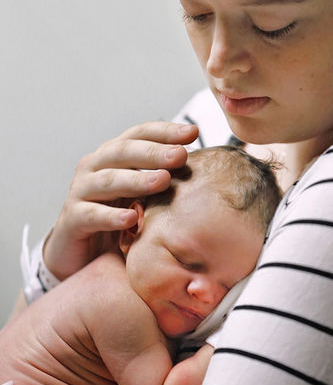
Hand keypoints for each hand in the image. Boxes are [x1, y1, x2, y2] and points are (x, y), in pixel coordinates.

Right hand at [44, 121, 198, 279]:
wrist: (81, 253)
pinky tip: (131, 219)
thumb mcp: (143, 195)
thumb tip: (207, 168)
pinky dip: (111, 216)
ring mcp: (80, 191)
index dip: (165, 132)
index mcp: (114, 155)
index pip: (140, 134)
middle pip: (123, 152)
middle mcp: (94, 166)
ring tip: (162, 181)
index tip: (193, 133)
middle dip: (154, 152)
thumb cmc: (119, 218)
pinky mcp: (72, 219)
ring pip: (108, 180)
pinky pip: (91, 215)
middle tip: (180, 155)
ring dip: (136, 180)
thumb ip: (164, 179)